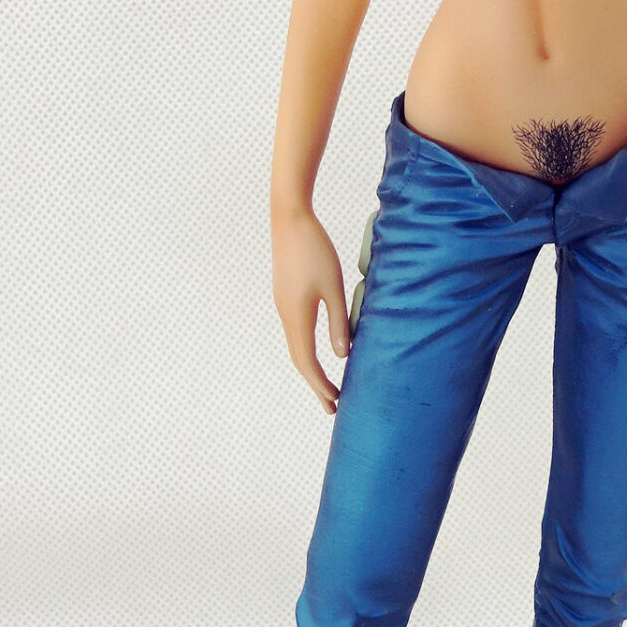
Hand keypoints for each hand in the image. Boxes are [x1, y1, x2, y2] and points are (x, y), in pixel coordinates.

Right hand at [272, 206, 350, 415]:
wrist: (289, 219)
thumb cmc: (315, 251)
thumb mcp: (334, 287)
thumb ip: (339, 322)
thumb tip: (343, 355)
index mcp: (298, 317)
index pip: (308, 363)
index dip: (321, 385)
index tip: (336, 402)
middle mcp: (286, 316)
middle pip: (299, 360)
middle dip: (315, 384)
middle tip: (332, 406)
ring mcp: (283, 306)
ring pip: (296, 346)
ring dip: (311, 368)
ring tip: (327, 384)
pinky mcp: (285, 296)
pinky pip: (296, 332)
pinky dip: (307, 350)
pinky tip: (318, 350)